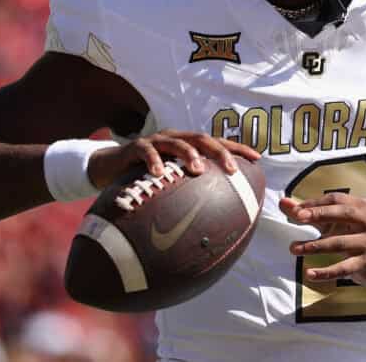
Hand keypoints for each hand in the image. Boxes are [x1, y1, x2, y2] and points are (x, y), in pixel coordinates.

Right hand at [88, 130, 260, 188]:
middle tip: (233, 169)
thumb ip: (186, 196)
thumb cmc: (143, 180)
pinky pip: (146, 150)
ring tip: (198, 169)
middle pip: (203, 139)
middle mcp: (174, 139)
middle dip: (220, 152)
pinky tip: (159, 174)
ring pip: (177, 141)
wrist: (108, 168)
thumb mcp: (167, 186)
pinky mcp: (135, 147)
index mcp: (187, 145)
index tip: (257, 159)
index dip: (237, 148)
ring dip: (189, 154)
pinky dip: (154, 161)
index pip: (216, 143)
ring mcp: (156, 141)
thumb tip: (213, 226)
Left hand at [280, 193, 365, 291]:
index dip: (315, 203)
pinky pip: (343, 268)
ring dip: (315, 246)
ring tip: (293, 248)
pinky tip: (309, 274)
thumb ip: (307, 211)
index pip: (335, 199)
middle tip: (298, 217)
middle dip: (319, 214)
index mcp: (360, 205)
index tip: (296, 210)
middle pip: (343, 213)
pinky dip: (325, 272)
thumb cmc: (350, 233)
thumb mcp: (331, 220)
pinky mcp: (364, 263)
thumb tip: (282, 202)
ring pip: (339, 243)